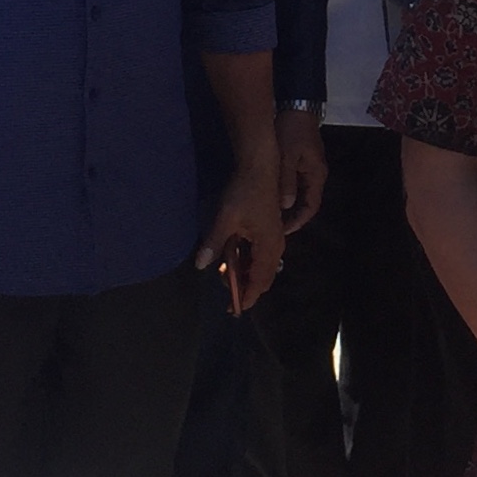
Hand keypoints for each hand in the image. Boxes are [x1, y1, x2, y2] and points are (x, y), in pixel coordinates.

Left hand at [196, 155, 286, 313]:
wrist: (261, 167)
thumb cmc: (244, 192)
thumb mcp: (225, 218)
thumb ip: (213, 243)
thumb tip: (200, 265)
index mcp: (268, 246)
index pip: (259, 281)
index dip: (246, 296)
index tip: (233, 309)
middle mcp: (276, 245)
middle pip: (263, 276)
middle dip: (245, 286)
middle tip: (226, 291)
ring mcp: (274, 237)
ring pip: (262, 266)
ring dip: (245, 273)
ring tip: (225, 273)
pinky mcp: (270, 230)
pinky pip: (261, 255)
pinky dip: (248, 261)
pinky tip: (233, 257)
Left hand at [276, 107, 327, 234]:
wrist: (296, 106)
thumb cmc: (292, 130)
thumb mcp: (287, 156)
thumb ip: (286, 180)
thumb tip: (285, 206)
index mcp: (316, 175)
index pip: (311, 207)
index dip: (298, 221)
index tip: (283, 231)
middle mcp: (315, 175)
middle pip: (305, 203)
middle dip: (291, 217)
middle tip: (273, 228)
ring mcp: (308, 169)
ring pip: (299, 195)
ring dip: (286, 207)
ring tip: (269, 217)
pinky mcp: (300, 163)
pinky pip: (294, 185)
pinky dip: (284, 194)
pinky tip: (270, 198)